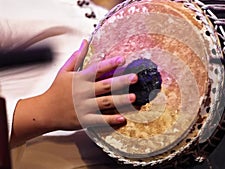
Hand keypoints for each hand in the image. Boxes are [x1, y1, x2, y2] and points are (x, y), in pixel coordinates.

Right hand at [10, 40, 136, 146]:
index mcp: (80, 79)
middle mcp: (83, 92)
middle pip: (105, 85)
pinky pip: (100, 120)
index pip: (97, 69)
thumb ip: (76, 57)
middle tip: (134, 78)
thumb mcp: (64, 71)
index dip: (110, 64)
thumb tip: (85, 42)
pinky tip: (122, 118)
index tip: (122, 59)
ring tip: (133, 98)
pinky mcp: (84, 120)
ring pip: (105, 102)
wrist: (44, 112)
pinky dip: (111, 119)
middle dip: (121, 81)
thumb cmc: (56, 90)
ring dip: (120, 100)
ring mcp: (84, 106)